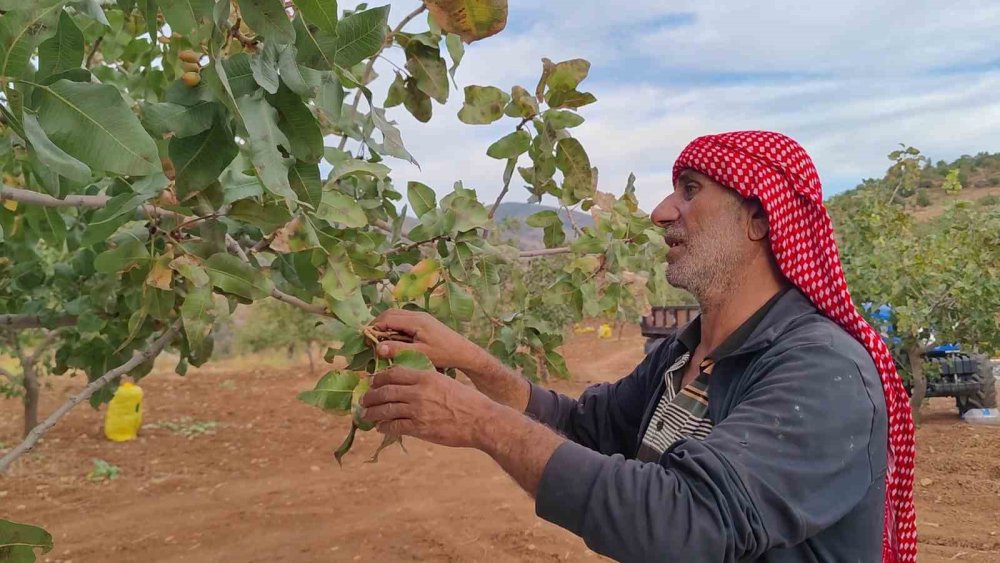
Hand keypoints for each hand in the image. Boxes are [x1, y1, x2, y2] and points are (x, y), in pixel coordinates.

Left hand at [360, 366, 498, 448]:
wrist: (480, 420)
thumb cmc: (467, 401)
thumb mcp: (445, 381)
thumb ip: (427, 382)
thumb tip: (410, 384)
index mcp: (425, 377)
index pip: (394, 374)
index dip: (379, 378)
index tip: (372, 382)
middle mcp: (418, 392)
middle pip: (385, 391)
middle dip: (370, 396)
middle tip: (364, 399)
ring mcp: (417, 410)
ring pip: (386, 409)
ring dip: (372, 412)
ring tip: (366, 415)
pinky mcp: (419, 428)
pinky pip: (394, 426)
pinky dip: (384, 426)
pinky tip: (380, 427)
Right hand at [371, 309, 486, 371]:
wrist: (463, 351)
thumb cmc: (444, 354)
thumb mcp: (420, 354)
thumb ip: (399, 349)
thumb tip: (377, 348)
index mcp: (415, 320)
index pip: (387, 318)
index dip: (374, 328)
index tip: (366, 340)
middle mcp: (417, 315)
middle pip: (390, 313)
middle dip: (377, 325)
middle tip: (370, 341)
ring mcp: (420, 317)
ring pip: (396, 315)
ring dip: (385, 326)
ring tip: (379, 342)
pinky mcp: (423, 321)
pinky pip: (403, 320)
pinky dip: (394, 327)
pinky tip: (393, 340)